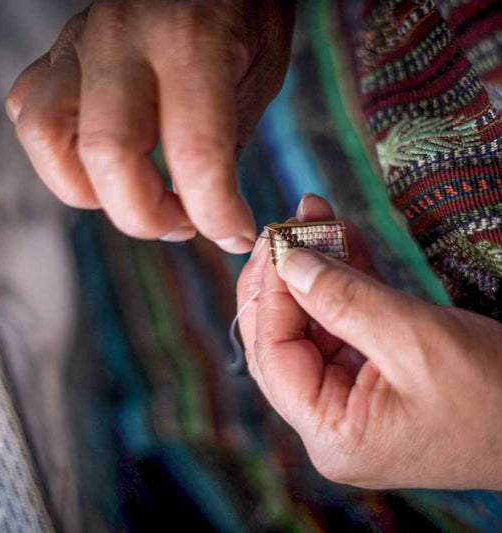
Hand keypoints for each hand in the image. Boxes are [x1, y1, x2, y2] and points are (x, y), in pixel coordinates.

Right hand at [6, 1, 293, 251]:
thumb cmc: (243, 13)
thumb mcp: (259, 77)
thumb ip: (227, 147)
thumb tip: (212, 217)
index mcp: (191, 42)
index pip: (193, 154)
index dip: (216, 215)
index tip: (235, 236)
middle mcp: (124, 39)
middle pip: (107, 155)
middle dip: (148, 216)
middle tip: (184, 223)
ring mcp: (80, 43)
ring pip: (48, 138)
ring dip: (94, 194)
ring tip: (141, 199)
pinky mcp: (57, 52)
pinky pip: (32, 115)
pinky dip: (61, 160)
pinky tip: (105, 165)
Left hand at [237, 193, 501, 489]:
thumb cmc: (497, 398)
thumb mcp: (415, 341)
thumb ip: (343, 299)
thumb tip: (288, 261)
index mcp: (331, 432)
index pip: (273, 354)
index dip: (271, 293)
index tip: (277, 240)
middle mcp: (330, 419)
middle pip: (284, 338)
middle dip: (284, 277)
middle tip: (284, 227)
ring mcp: (350, 397)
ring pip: (314, 323)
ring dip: (315, 268)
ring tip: (313, 216)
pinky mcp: (372, 375)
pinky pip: (346, 321)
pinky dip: (344, 279)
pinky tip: (339, 237)